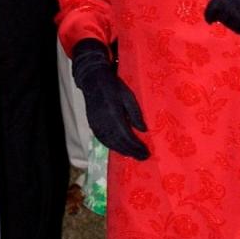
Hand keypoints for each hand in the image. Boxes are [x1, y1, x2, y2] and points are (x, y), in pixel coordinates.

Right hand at [71, 37, 148, 159]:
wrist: (92, 81)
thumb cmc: (113, 87)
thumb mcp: (128, 96)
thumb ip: (135, 114)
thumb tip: (144, 130)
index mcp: (114, 114)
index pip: (126, 136)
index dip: (136, 146)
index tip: (146, 152)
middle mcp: (104, 123)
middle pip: (119, 143)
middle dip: (132, 152)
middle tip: (143, 157)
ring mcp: (97, 126)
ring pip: (111, 144)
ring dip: (123, 151)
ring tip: (134, 155)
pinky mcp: (93, 126)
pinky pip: (103, 141)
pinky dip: (113, 147)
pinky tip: (120, 149)